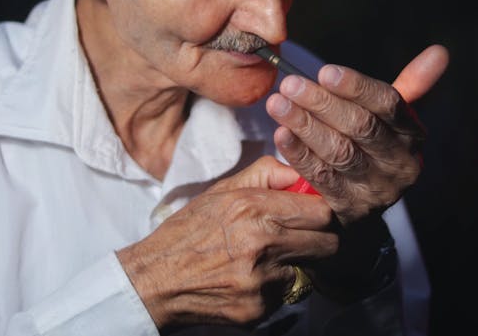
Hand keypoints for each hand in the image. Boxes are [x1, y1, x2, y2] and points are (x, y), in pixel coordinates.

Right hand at [116, 156, 336, 329]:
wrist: (156, 279)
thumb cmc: (189, 229)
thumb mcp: (222, 189)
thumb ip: (265, 174)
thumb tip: (299, 173)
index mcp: (253, 208)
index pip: (320, 212)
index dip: (322, 211)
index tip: (315, 211)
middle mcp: (262, 244)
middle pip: (327, 243)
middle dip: (320, 238)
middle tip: (303, 235)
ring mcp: (261, 281)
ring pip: (308, 270)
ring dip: (295, 263)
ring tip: (265, 257)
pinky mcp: (258, 310)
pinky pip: (285, 294)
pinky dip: (274, 286)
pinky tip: (249, 277)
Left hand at [266, 44, 448, 222]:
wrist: (367, 199)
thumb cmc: (375, 144)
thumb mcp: (392, 117)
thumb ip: (411, 84)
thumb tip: (439, 52)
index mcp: (411, 134)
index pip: (387, 105)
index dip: (356, 87)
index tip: (325, 71)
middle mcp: (398, 163)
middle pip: (360, 127)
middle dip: (322, 103)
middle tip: (291, 84)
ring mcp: (374, 188)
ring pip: (338, 151)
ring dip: (305, 125)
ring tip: (278, 103)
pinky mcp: (348, 207)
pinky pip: (320, 177)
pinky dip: (299, 154)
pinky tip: (281, 133)